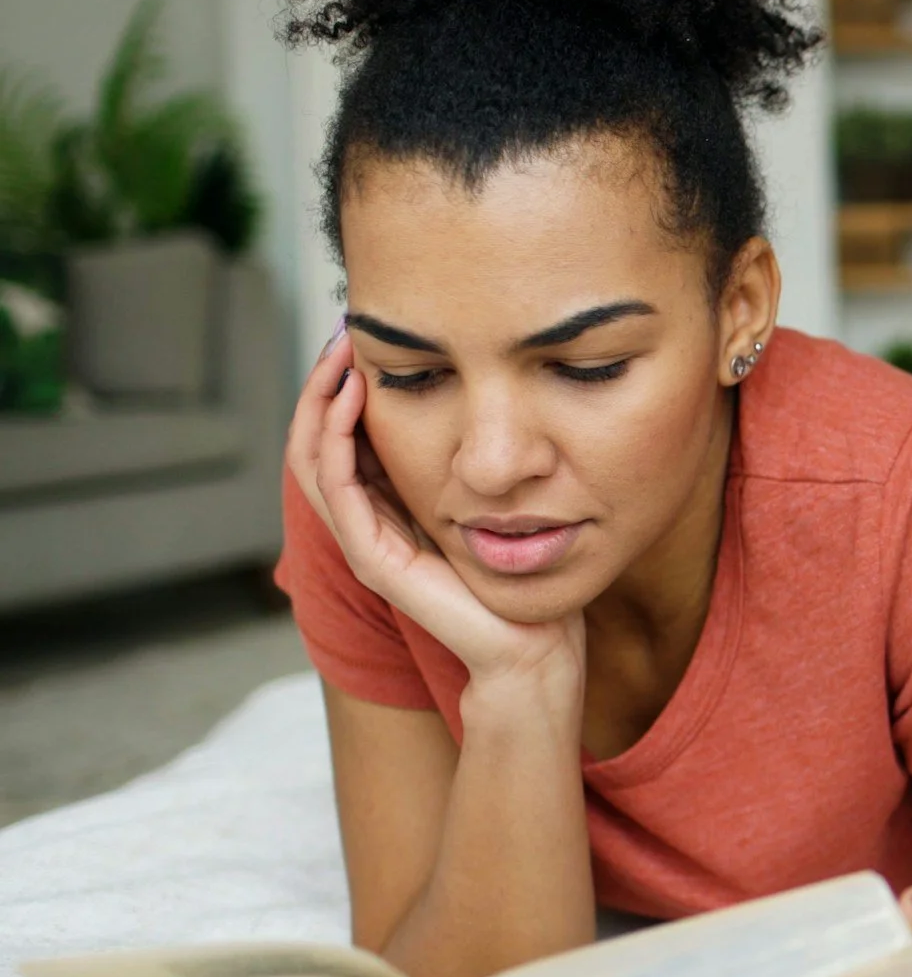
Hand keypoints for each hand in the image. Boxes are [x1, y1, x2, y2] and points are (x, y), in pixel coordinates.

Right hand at [286, 328, 582, 684]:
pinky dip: (336, 441)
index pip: (342, 436)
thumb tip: (485, 400)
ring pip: (314, 460)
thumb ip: (474, 462)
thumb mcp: (493, 499)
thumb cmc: (523, 575)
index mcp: (389, 507)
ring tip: (339, 354)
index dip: (342, 386)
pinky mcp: (376, 561)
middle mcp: (368, 522)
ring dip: (320, 402)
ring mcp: (365, 543)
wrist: (532, 645)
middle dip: (323, 383)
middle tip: (341, 331)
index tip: (361, 336)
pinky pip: (339, 492)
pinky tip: (352, 400)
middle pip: (317, 440)